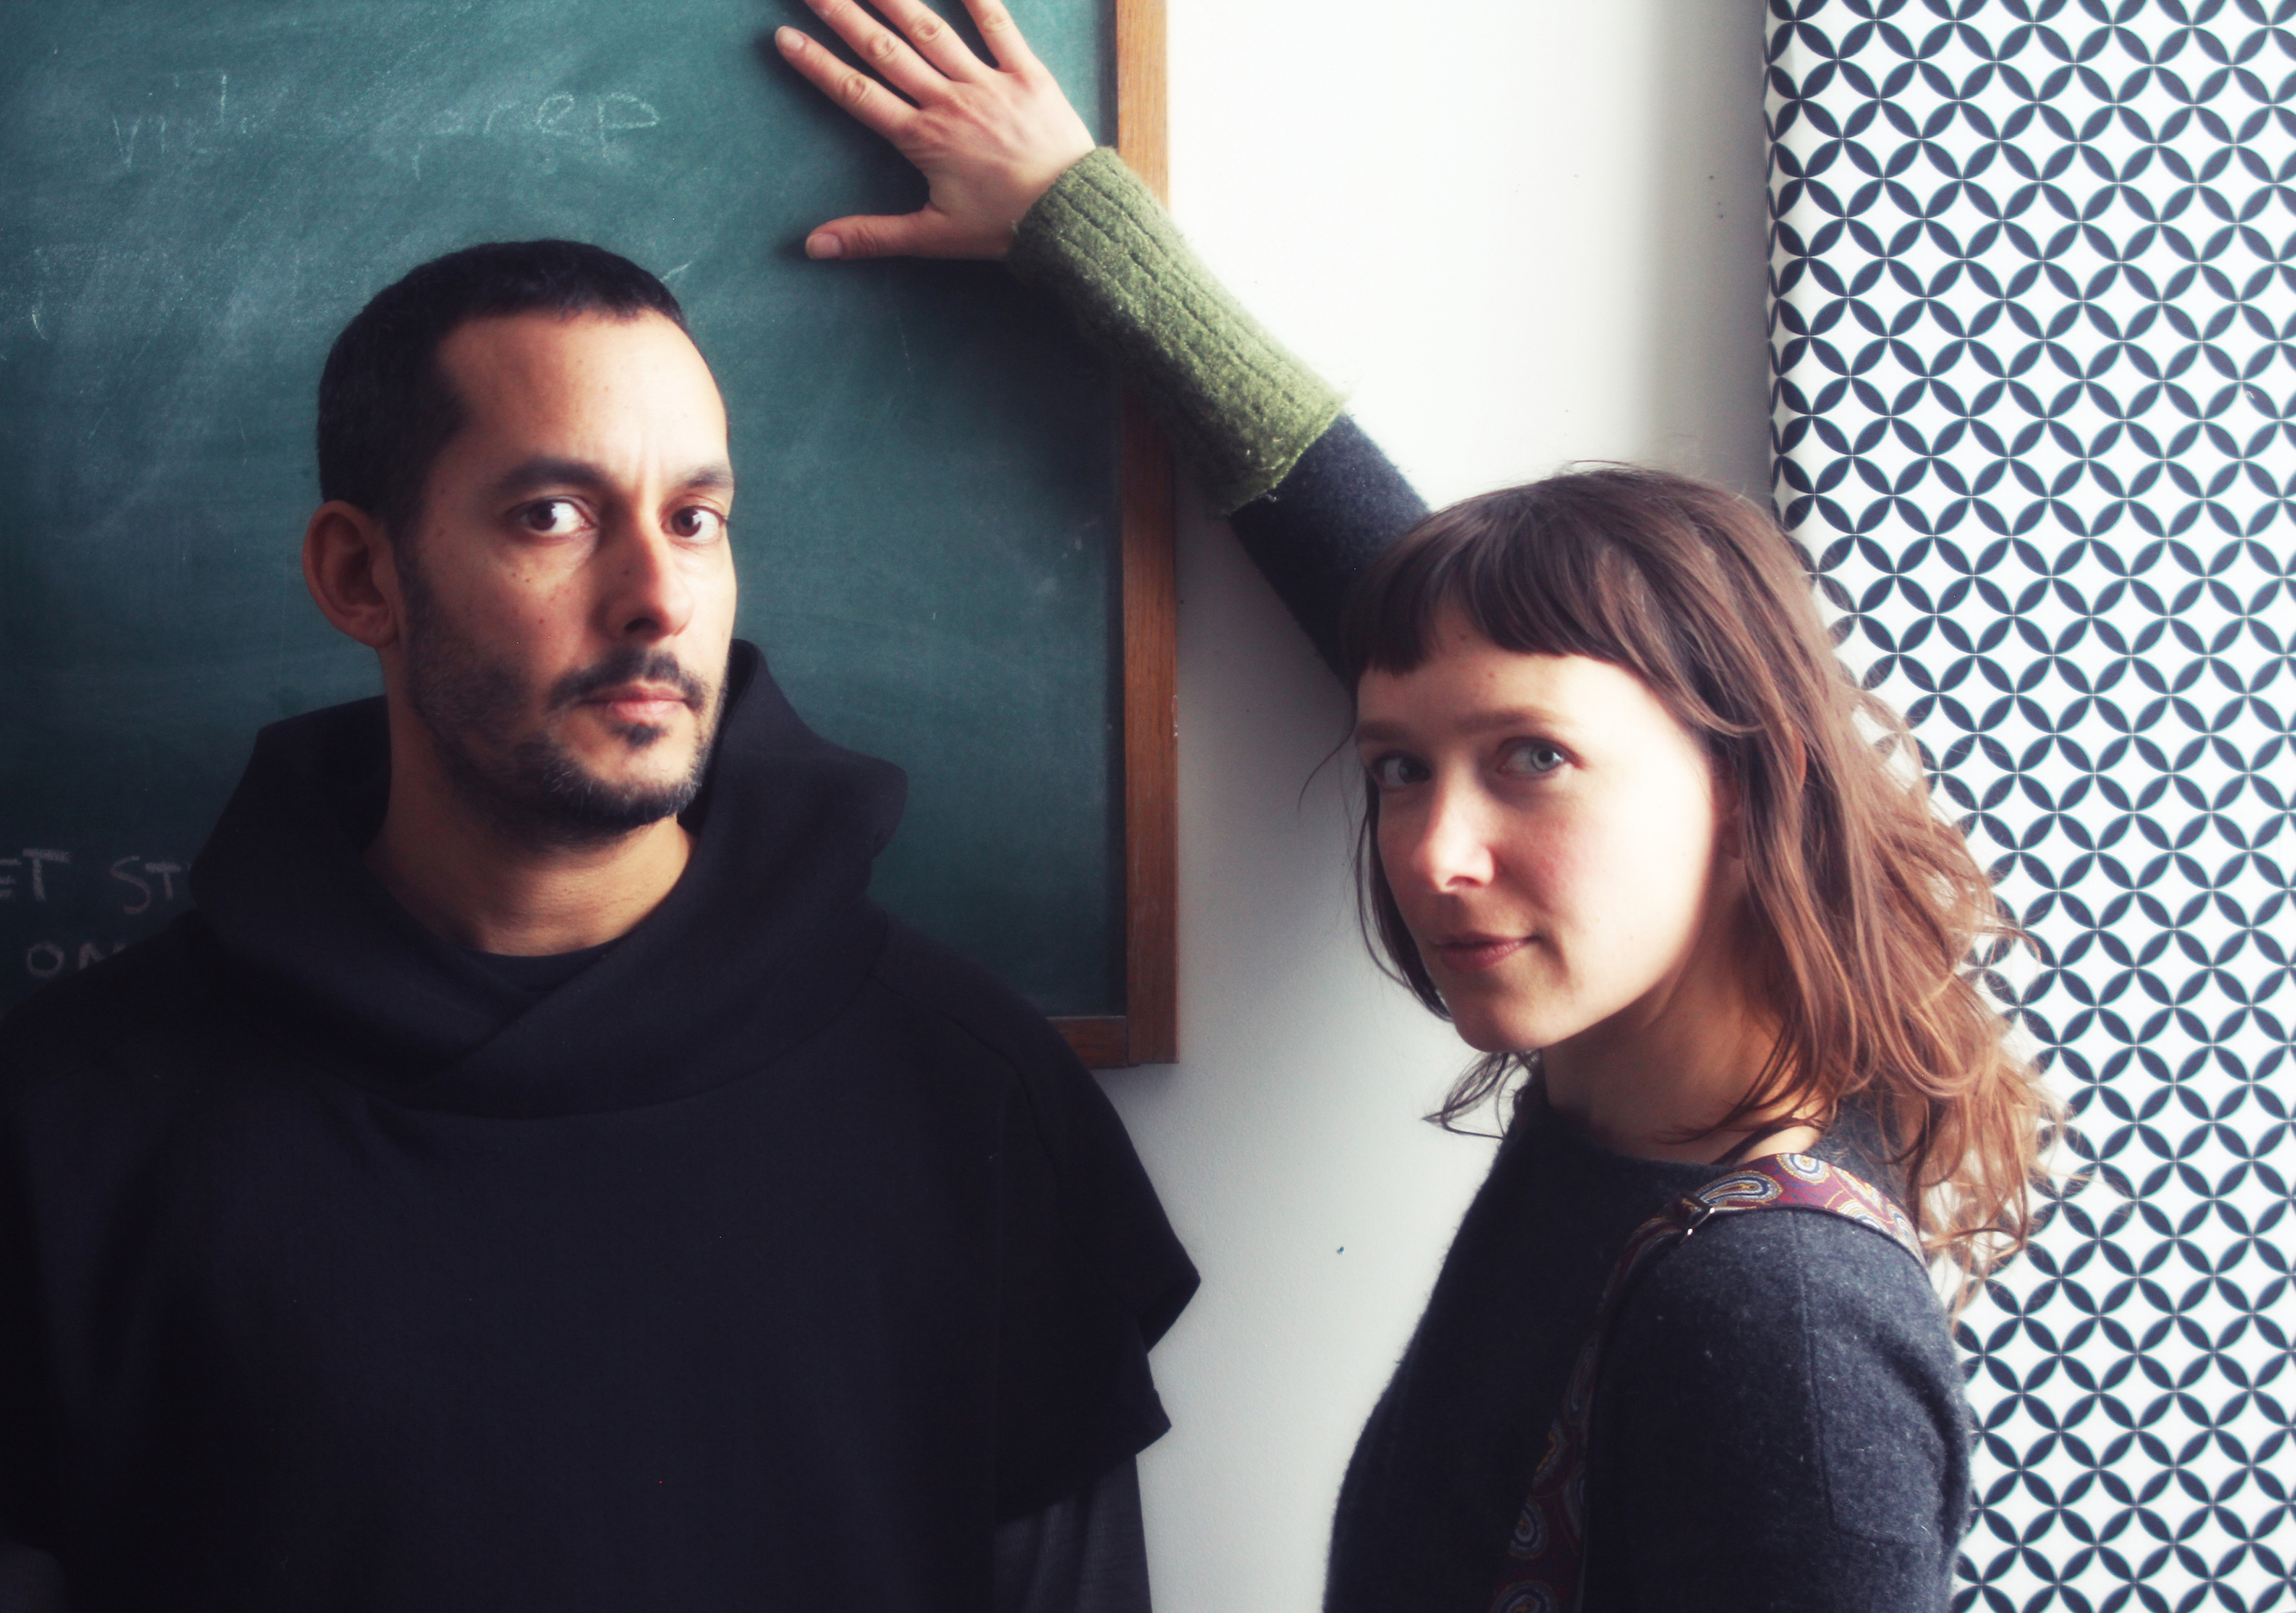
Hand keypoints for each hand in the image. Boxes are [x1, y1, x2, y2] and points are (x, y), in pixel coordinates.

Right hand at [776, 0, 1095, 260]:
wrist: (1071, 217)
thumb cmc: (1004, 229)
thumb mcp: (933, 237)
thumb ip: (871, 235)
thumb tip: (814, 246)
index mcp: (923, 139)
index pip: (857, 94)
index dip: (818, 66)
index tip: (785, 38)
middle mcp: (949, 102)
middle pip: (885, 50)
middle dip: (843, 15)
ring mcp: (988, 83)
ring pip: (930, 30)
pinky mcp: (1028, 74)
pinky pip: (999, 26)